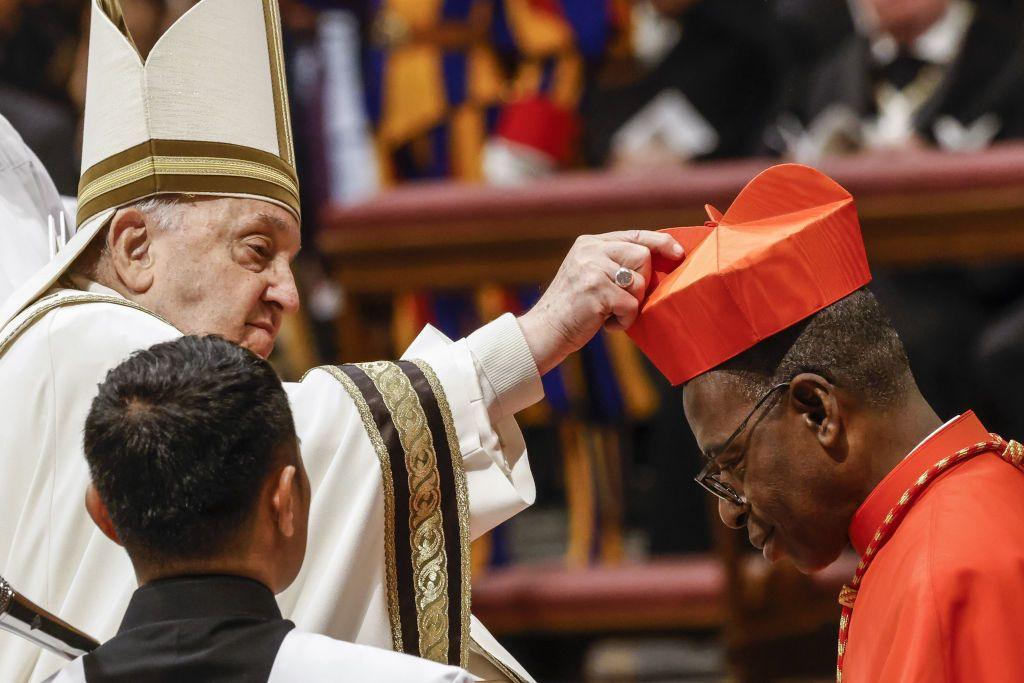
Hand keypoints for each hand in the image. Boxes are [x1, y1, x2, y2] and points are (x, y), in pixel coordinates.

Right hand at [518, 230, 683, 374]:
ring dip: (631, 305)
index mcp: (589, 243)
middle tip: (622, 301)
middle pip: (642, 256)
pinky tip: (605, 324)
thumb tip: (658, 259)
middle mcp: (590, 251)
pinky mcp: (596, 290)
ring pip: (639, 282)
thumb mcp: (590, 276)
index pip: (635, 235)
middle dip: (642, 283)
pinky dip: (624, 321)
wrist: (544, 332)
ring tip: (609, 314)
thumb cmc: (574, 310)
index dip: (661, 242)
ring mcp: (592, 269)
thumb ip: (615, 264)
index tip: (678, 253)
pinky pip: (631, 305)